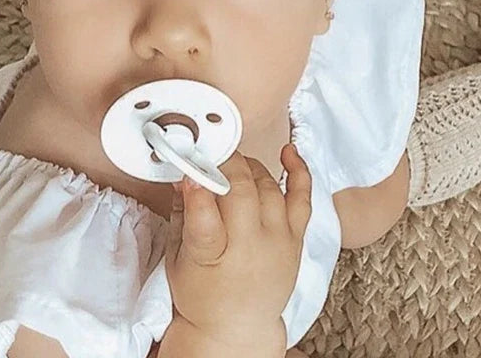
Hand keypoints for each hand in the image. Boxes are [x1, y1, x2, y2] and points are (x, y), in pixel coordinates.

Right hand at [164, 143, 311, 348]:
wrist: (237, 327)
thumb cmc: (202, 294)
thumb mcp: (177, 259)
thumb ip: (183, 214)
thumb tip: (186, 175)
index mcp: (210, 258)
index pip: (204, 214)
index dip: (197, 185)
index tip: (190, 168)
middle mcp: (249, 248)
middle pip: (240, 191)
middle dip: (224, 164)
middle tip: (211, 155)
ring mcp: (277, 241)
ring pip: (267, 186)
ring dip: (249, 167)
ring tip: (234, 165)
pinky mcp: (296, 239)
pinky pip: (303, 197)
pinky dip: (298, 170)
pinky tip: (287, 152)